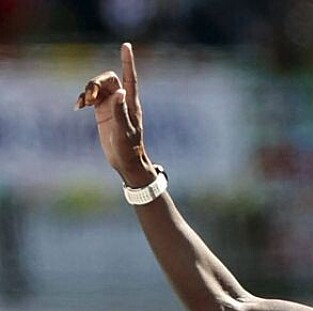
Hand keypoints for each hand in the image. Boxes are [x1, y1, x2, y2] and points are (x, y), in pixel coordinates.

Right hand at [74, 43, 155, 187]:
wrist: (125, 161)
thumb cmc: (129, 148)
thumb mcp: (125, 130)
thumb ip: (121, 111)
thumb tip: (121, 91)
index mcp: (131, 102)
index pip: (130, 77)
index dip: (127, 61)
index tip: (126, 45)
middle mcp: (122, 100)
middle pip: (108, 79)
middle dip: (95, 82)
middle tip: (88, 97)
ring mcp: (112, 105)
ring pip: (98, 86)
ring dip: (87, 90)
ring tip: (82, 104)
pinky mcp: (102, 111)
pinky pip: (91, 97)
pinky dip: (83, 98)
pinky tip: (78, 107)